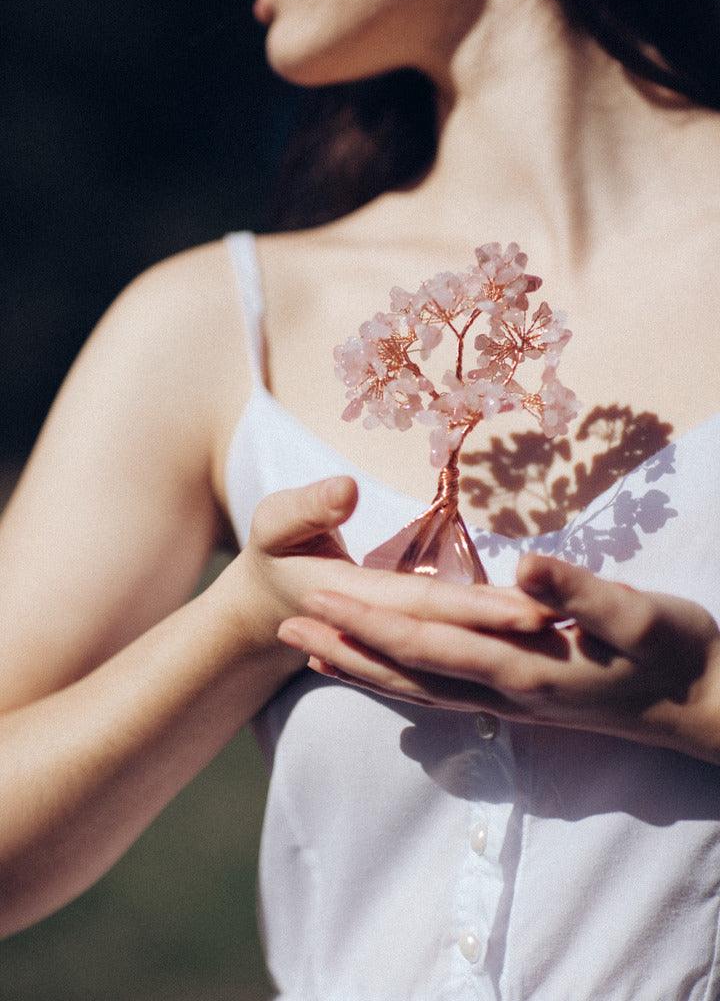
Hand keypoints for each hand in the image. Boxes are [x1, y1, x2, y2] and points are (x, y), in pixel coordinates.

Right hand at [211, 476, 554, 660]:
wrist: (266, 612)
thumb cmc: (272, 554)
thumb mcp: (273, 524)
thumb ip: (306, 508)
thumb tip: (344, 490)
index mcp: (355, 600)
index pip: (426, 605)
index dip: (479, 607)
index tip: (534, 605)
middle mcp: (386, 627)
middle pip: (458, 630)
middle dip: (514, 629)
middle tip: (577, 621)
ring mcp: (403, 640)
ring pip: (463, 645)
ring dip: (511, 640)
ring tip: (572, 629)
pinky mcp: (417, 640)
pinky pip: (457, 644)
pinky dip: (493, 641)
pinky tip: (537, 631)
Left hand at [277, 553, 719, 762]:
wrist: (699, 702)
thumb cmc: (676, 650)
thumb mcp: (641, 614)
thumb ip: (584, 593)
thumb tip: (529, 567)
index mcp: (524, 667)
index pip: (427, 643)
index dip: (369, 622)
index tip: (317, 596)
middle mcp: (503, 693)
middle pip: (405, 673)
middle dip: (343, 651)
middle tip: (282, 629)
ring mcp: (507, 702)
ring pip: (414, 691)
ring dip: (359, 671)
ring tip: (307, 655)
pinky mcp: (516, 700)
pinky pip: (439, 695)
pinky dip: (398, 684)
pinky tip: (378, 674)